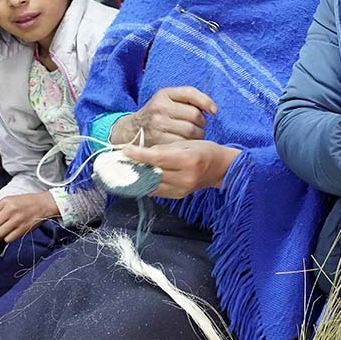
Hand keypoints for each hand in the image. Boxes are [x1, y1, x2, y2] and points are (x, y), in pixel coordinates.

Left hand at [0, 192, 59, 244]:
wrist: (44, 204)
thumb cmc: (26, 202)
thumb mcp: (9, 200)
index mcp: (5, 202)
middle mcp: (11, 210)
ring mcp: (18, 220)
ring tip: (1, 233)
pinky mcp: (23, 229)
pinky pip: (8, 239)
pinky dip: (7, 238)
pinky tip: (10, 234)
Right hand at [112, 87, 217, 145]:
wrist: (132, 130)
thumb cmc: (158, 114)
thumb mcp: (169, 100)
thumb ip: (190, 99)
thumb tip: (213, 110)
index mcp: (164, 94)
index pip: (191, 93)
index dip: (206, 102)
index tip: (214, 111)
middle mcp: (160, 107)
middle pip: (195, 115)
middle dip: (201, 123)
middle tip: (197, 127)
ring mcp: (157, 125)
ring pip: (191, 131)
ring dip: (197, 135)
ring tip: (192, 135)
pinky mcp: (158, 141)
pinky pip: (183, 143)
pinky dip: (188, 145)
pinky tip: (184, 144)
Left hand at [122, 140, 239, 198]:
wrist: (220, 168)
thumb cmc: (204, 151)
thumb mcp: (186, 143)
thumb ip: (164, 148)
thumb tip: (142, 153)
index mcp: (189, 160)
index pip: (157, 158)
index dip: (139, 154)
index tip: (125, 150)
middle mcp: (185, 178)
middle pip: (152, 173)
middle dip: (134, 167)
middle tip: (120, 160)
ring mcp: (182, 190)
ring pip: (152, 185)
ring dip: (136, 177)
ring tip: (125, 169)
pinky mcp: (178, 196)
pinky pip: (156, 191)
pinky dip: (145, 184)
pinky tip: (138, 177)